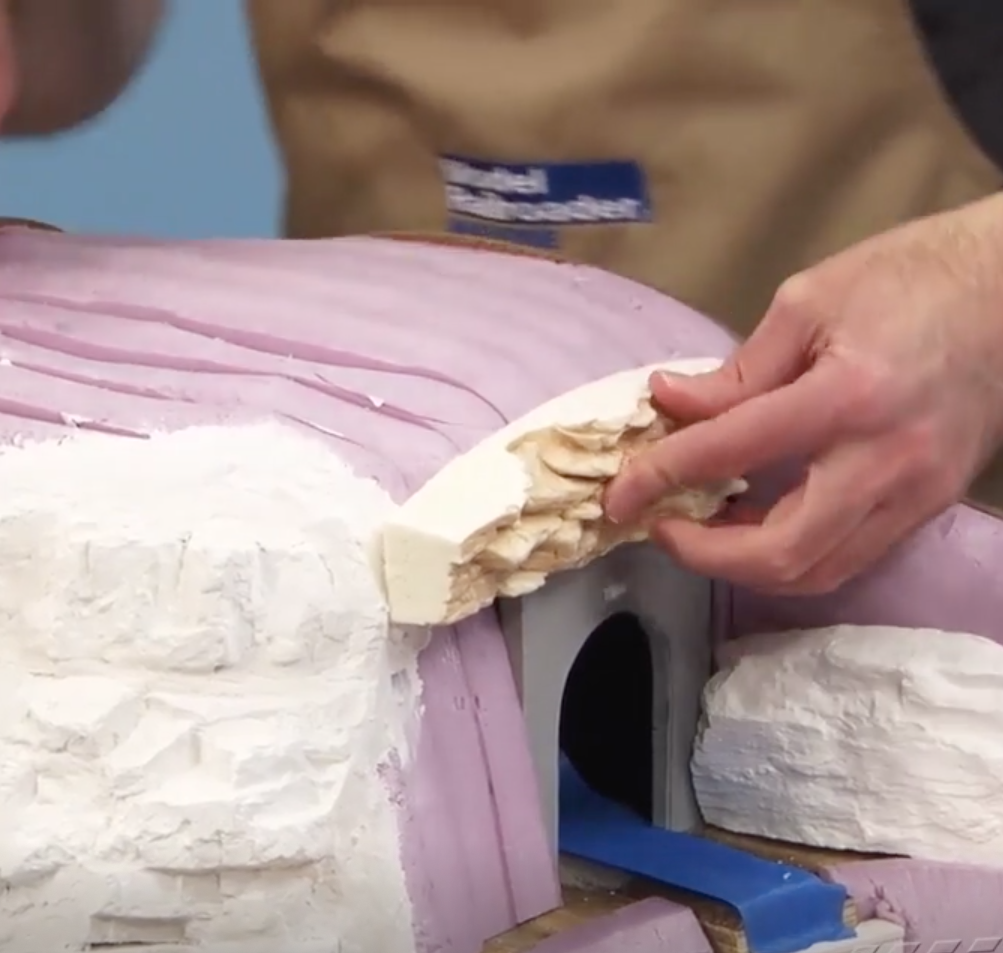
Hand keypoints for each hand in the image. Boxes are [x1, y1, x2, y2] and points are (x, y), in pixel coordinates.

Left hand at [605, 193, 1002, 593]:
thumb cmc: (911, 279)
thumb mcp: (809, 302)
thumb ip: (736, 370)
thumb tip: (668, 403)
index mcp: (847, 396)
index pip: (731, 451)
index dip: (661, 477)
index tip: (620, 495)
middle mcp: (884, 462)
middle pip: (780, 551)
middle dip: (704, 554)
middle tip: (662, 526)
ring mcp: (914, 495)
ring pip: (817, 572)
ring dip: (745, 565)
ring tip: (704, 527)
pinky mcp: (928, 509)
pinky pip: (849, 559)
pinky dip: (791, 556)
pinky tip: (759, 523)